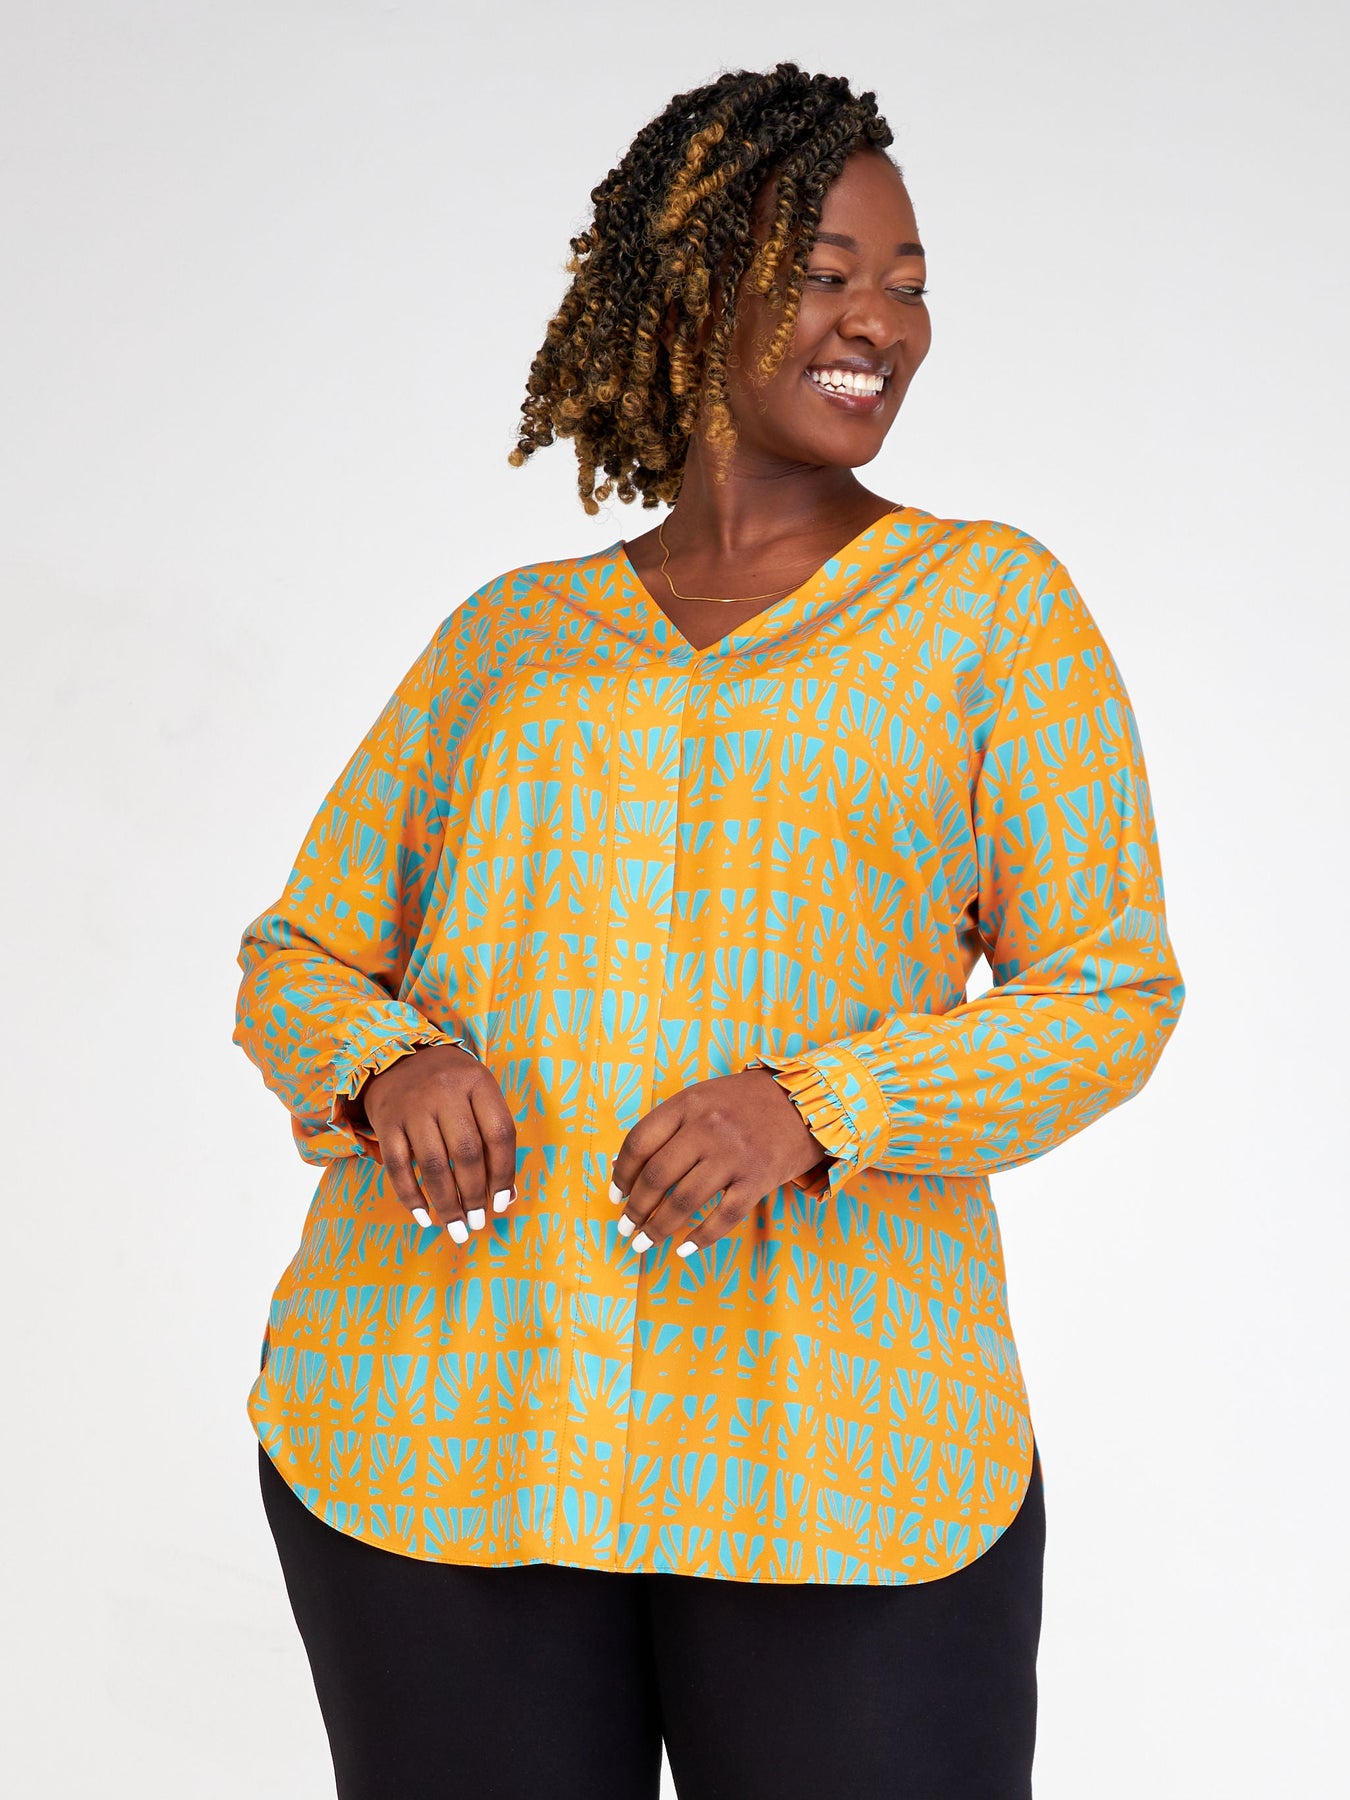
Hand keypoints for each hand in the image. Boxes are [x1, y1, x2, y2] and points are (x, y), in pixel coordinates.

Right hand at [357, 1044, 516, 1241]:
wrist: (396, 1054)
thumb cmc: (450, 1084)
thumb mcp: (479, 1094)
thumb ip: (494, 1138)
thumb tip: (507, 1196)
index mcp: (477, 1082)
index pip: (500, 1133)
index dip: (505, 1172)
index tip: (503, 1202)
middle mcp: (445, 1092)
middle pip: (466, 1153)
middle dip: (475, 1195)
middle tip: (478, 1222)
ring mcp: (413, 1107)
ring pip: (433, 1165)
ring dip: (447, 1204)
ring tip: (457, 1228)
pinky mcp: (386, 1122)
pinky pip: (397, 1167)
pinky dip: (411, 1197)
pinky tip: (425, 1217)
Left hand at [608, 1069, 832, 1258]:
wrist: (809, 1101)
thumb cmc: (747, 1102)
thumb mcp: (703, 1098)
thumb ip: (667, 1127)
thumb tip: (621, 1168)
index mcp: (688, 1103)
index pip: (639, 1143)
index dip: (621, 1175)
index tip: (615, 1196)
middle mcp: (708, 1127)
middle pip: (657, 1177)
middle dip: (635, 1209)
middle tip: (625, 1228)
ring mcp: (734, 1154)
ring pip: (684, 1201)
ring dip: (658, 1229)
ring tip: (643, 1244)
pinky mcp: (758, 1179)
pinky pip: (723, 1217)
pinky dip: (700, 1239)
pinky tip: (684, 1250)